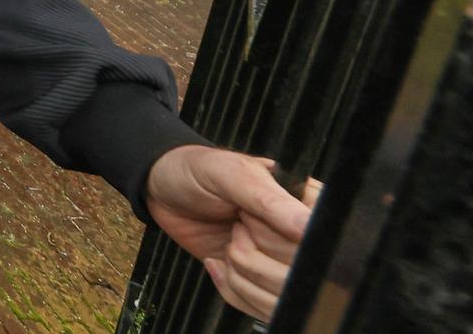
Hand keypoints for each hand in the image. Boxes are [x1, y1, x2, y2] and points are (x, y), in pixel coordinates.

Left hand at [146, 144, 317, 320]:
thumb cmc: (200, 170)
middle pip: (294, 270)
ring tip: (228, 240)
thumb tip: (308, 227)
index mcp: (304, 204)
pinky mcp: (256, 280)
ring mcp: (278, 262)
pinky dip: (231, 287)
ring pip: (276, 294)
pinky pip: (256, 305)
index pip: (313, 241)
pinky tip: (216, 261)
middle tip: (235, 223)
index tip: (246, 218)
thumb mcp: (232, 175)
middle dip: (253, 249)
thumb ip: (269, 201)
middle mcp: (298, 237)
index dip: (275, 235)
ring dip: (240, 270)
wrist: (163, 186)